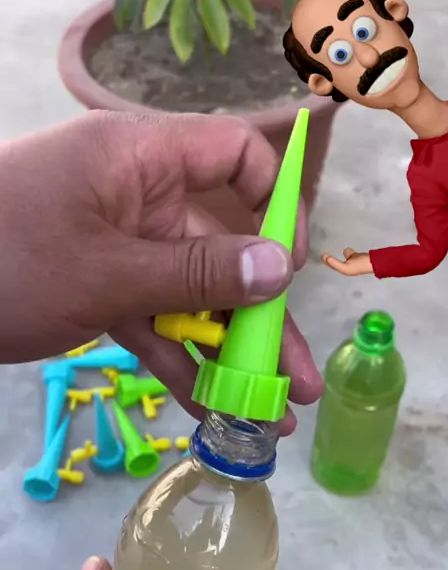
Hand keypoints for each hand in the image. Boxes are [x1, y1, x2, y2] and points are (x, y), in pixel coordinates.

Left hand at [0, 111, 321, 431]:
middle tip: (297, 383)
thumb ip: (197, 273)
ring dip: (227, 355)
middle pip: (221, 250)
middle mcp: (138, 199)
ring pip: (189, 297)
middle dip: (263, 319)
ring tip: (268, 415)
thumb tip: (282, 268)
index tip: (290, 267)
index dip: (273, 204)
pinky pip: (151, 322)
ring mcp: (117, 248)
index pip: (233, 155)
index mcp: (141, 161)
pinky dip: (177, 362)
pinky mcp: (97, 289)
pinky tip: (211, 408)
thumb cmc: (8, 263)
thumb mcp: (108, 273)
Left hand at [322, 248, 373, 275]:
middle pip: (336, 262)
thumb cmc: (359, 265)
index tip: (321, 254)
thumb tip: (325, 258)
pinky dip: (347, 251)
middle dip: (330, 259)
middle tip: (324, 252)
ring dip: (338, 254)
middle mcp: (347, 266)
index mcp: (343, 270)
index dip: (326, 261)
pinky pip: (349, 254)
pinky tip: (346, 248)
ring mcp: (353, 261)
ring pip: (343, 257)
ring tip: (333, 248)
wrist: (374, 262)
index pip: (332, 265)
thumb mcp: (345, 267)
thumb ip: (334, 263)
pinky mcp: (357, 257)